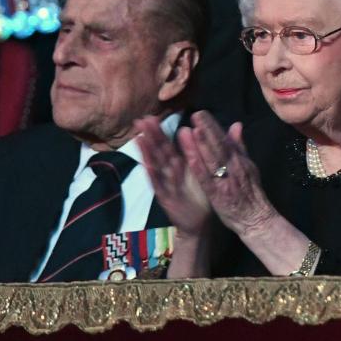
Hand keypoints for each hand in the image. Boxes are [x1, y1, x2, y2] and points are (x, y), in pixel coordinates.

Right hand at [135, 116, 211, 236]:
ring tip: (139, 137)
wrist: (200, 224)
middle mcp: (170, 174)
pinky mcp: (167, 200)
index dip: (159, 132)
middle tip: (141, 120)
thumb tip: (199, 131)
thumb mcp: (199, 172)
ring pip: (157, 166)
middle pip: (160, 153)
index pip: (168, 146)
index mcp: (179, 166)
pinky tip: (147, 164)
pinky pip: (160, 186)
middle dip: (151, 136)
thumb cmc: (200, 196)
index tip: (150, 116)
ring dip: (148, 152)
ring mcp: (167, 187)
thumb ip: (198, 153)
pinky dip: (153, 175)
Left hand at [178, 111, 274, 237]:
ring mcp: (225, 181)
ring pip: (212, 160)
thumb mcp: (248, 166)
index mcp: (239, 159)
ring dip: (202, 145)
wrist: (256, 219)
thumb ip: (239, 146)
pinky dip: (199, 167)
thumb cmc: (250, 192)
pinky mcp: (217, 194)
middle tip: (196, 114)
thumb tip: (236, 124)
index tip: (202, 112)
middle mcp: (233, 167)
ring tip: (192, 129)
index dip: (212, 126)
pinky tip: (190, 156)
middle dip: (207, 130)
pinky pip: (207, 179)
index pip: (224, 139)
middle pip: (219, 146)